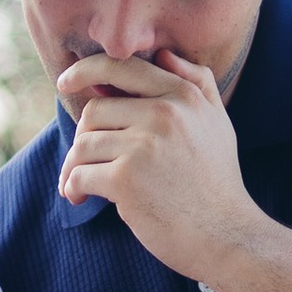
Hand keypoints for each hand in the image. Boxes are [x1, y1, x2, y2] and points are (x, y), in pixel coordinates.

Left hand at [57, 51, 257, 275]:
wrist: (228, 236)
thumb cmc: (218, 183)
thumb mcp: (218, 124)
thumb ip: (197, 84)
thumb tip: (165, 54)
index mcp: (183, 97)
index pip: (122, 67)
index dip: (85, 70)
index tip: (64, 83)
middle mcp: (164, 114)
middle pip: (94, 111)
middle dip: (84, 138)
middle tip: (87, 161)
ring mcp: (144, 145)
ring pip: (83, 144)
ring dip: (75, 166)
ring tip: (81, 185)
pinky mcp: (126, 179)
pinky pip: (80, 174)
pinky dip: (74, 187)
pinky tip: (79, 198)